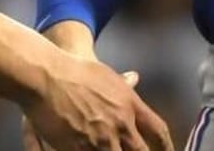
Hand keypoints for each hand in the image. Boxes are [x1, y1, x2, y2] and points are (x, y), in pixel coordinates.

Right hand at [20, 55, 172, 150]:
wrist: (47, 77)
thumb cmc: (75, 70)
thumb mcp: (105, 74)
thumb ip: (122, 84)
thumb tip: (135, 77)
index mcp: (130, 105)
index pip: (158, 131)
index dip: (166, 146)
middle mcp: (120, 125)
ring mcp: (100, 139)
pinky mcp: (80, 149)